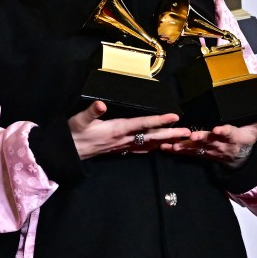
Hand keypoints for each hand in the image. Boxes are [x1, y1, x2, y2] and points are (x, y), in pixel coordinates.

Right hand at [68, 101, 191, 159]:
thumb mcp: (79, 120)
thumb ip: (91, 112)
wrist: (68, 152)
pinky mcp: (120, 150)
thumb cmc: (74, 133)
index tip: (174, 117)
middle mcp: (123, 139)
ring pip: (149, 144)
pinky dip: (153, 148)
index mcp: (117, 129)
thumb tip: (101, 105)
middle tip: (188, 133)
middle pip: (152, 136)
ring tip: (181, 140)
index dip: (159, 121)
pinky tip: (160, 147)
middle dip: (171, 134)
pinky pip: (141, 150)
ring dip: (166, 142)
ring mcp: (123, 146)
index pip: (143, 124)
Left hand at [160, 109, 256, 166]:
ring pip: (196, 148)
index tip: (217, 129)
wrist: (239, 160)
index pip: (229, 132)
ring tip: (172, 144)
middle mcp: (220, 144)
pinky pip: (188, 152)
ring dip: (183, 146)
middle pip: (210, 141)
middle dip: (200, 139)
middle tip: (192, 137)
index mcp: (234, 137)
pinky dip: (176, 150)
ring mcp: (209, 150)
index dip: (223, 131)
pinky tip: (165, 147)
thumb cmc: (246, 140)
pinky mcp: (201, 153)